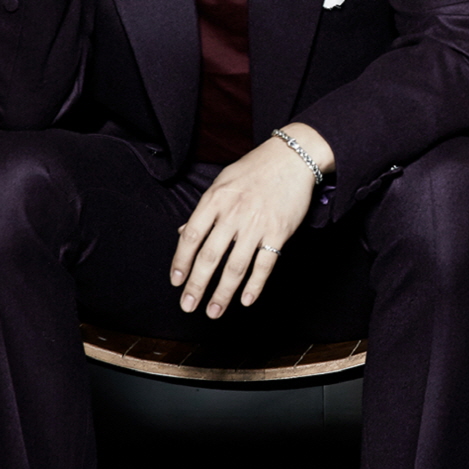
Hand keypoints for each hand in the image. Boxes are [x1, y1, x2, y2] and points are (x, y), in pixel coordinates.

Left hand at [170, 124, 334, 318]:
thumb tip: (183, 233)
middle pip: (210, 256)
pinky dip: (255, 285)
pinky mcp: (279, 231)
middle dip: (197, 285)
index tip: (176, 281)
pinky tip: (246, 300)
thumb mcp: (222, 182)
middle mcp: (233, 213)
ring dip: (223, 293)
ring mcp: (257, 224)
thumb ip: (204, 210)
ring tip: (213, 311)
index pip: (191, 236)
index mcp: (215, 199)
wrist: (292, 157)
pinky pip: (265, 265)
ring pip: (235, 266)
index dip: (181, 261)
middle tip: (187, 305)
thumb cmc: (254, 169)